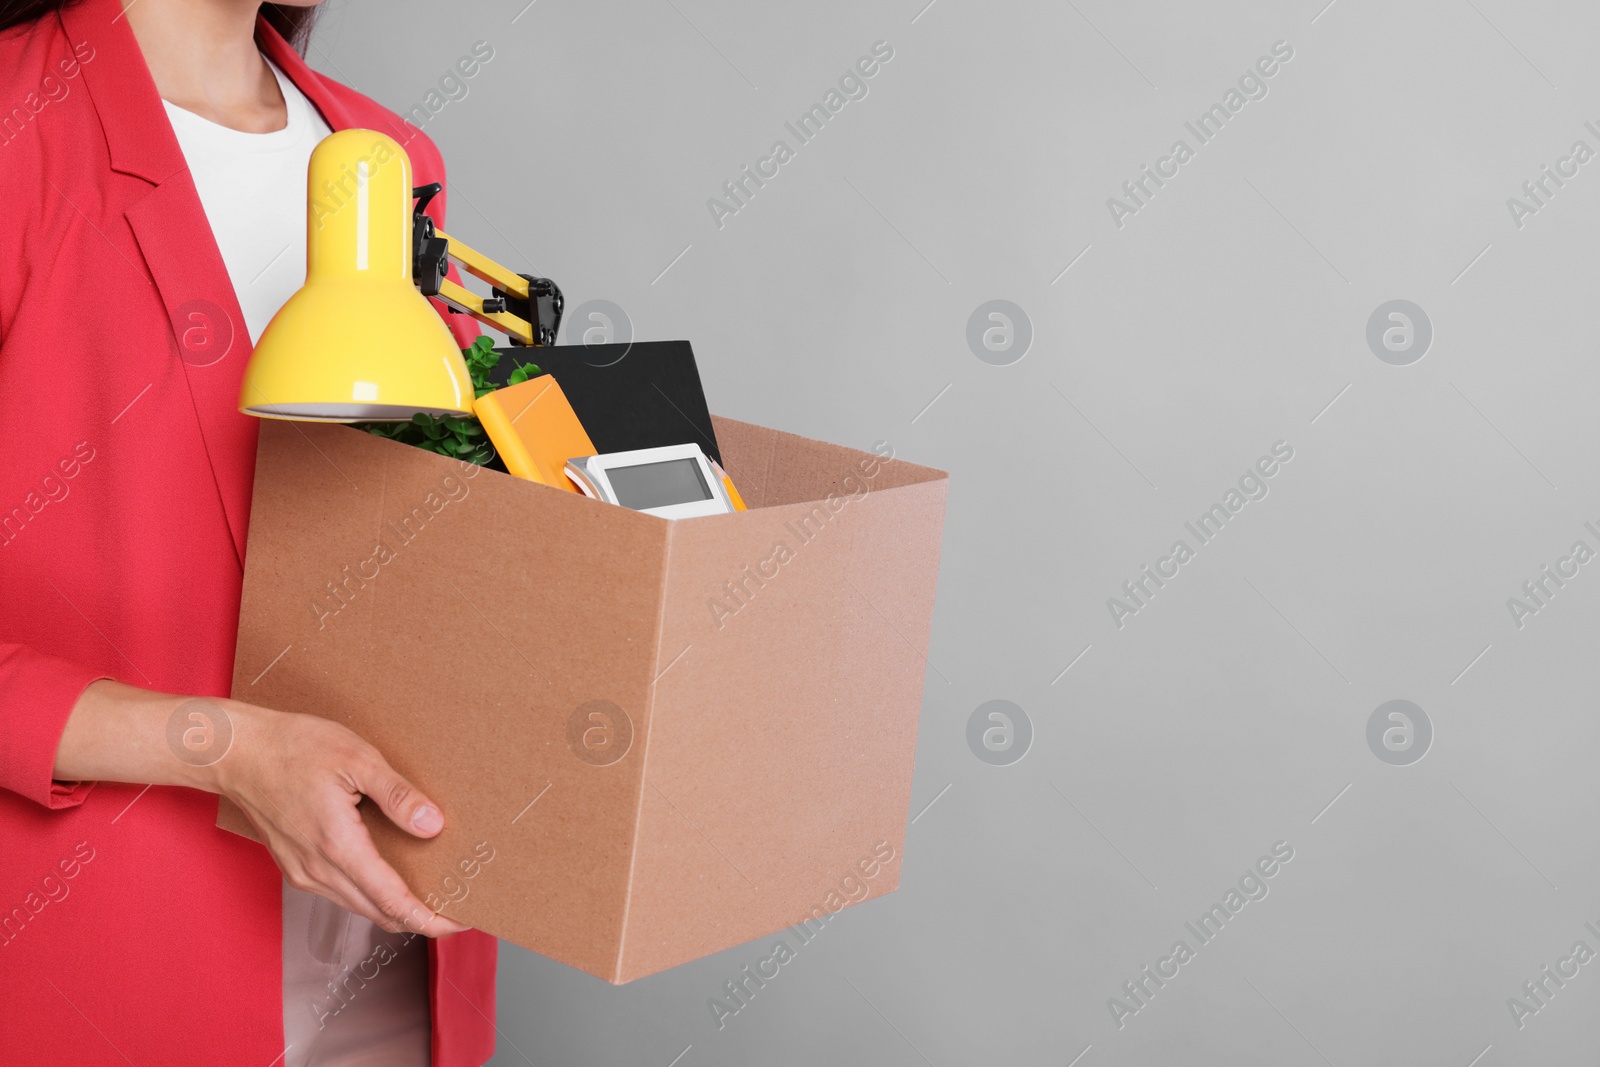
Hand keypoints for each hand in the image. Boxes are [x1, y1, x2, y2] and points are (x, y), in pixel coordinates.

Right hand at [56, 681, 467, 937]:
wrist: (235, 752)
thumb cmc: (293, 747)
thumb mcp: (356, 759)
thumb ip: (398, 796)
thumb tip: (434, 826)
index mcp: (338, 847)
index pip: (395, 903)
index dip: (432, 919)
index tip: (461, 921)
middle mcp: (318, 871)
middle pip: (380, 913)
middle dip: (421, 917)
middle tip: (456, 906)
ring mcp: (303, 872)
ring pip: (360, 905)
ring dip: (395, 906)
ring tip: (431, 890)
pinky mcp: (295, 866)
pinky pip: (341, 892)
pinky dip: (371, 893)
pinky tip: (390, 872)